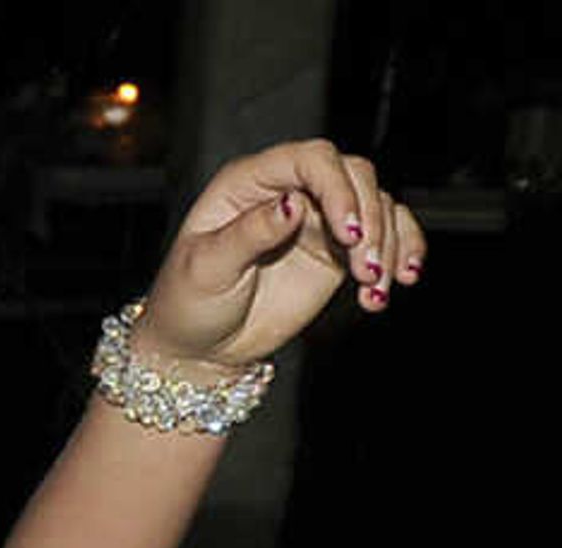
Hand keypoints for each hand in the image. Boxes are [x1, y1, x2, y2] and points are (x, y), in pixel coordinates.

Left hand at [139, 140, 423, 371]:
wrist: (198, 348)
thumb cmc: (187, 304)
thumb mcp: (207, 269)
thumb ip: (248, 234)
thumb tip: (292, 202)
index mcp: (249, 182)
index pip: (311, 160)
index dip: (338, 187)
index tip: (348, 233)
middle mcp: (288, 190)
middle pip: (355, 176)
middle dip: (370, 221)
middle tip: (365, 272)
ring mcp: (317, 217)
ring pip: (377, 205)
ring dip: (388, 243)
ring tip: (374, 289)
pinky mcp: (337, 249)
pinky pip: (385, 233)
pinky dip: (400, 252)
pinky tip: (398, 282)